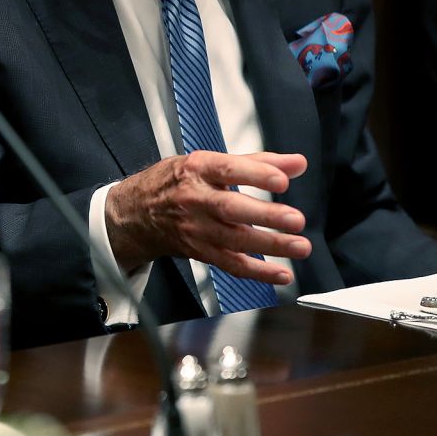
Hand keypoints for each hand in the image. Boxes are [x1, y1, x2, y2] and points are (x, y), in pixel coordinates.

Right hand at [105, 151, 311, 283]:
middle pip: (230, 208)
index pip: (227, 169)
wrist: (136, 212)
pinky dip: (258, 272)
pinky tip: (282, 273)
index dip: (255, 175)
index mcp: (197, 169)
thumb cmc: (175, 182)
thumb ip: (255, 162)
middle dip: (265, 215)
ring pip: (234, 240)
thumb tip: (296, 163)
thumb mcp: (206, 162)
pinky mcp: (200, 251)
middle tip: (295, 219)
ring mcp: (196, 228)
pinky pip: (231, 265)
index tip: (282, 180)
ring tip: (300, 246)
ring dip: (270, 245)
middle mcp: (194, 199)